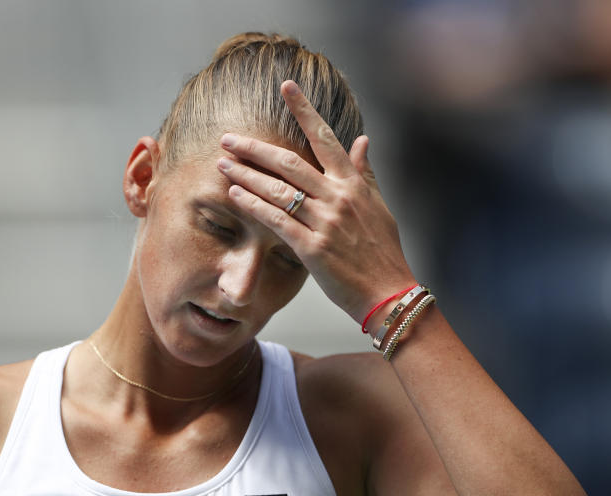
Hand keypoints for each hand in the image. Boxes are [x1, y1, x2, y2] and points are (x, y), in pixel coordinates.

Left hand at [217, 80, 415, 324]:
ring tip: (222, 164)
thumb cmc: (382, 252)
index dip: (304, 110)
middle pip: (290, 162)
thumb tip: (362, 142)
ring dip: (246, 175)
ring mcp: (325, 221)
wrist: (388, 293)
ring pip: (278, 189)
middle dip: (255, 148)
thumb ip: (364, 174)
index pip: (326, 137)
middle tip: (228, 138)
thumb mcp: (377, 207)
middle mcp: (338, 197)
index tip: (286, 87)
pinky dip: (253, 205)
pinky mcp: (312, 247)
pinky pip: (276, 220)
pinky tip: (235, 195)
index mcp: (354, 184)